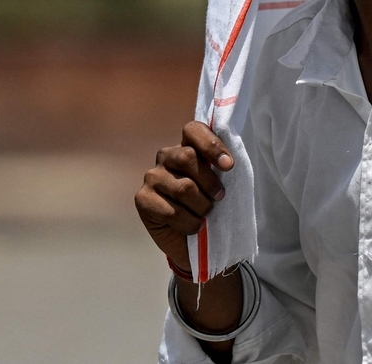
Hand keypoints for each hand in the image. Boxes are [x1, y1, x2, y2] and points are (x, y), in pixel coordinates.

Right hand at [135, 121, 233, 270]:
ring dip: (202, 207)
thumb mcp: (220, 184)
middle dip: (210, 181)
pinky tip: (192, 226)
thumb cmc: (210, 206)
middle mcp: (166, 157)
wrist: (192, 241)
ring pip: (183, 187)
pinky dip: (189, 223)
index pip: (193, 129)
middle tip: (219, 197)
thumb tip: (228, 163)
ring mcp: (152, 177)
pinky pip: (172, 210)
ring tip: (204, 214)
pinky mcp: (142, 199)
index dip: (211, 145)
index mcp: (187, 146)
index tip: (229, 166)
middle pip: (187, 157)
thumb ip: (221, 168)